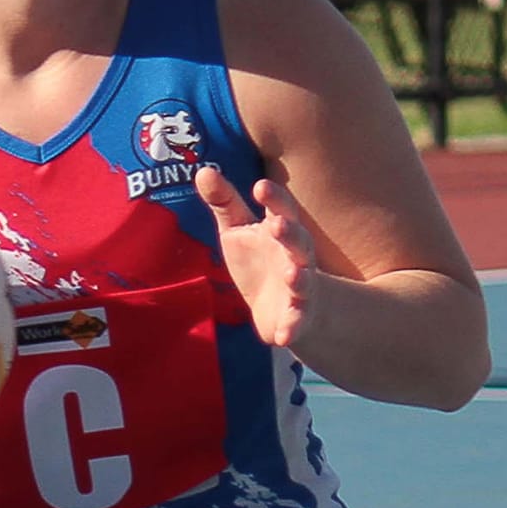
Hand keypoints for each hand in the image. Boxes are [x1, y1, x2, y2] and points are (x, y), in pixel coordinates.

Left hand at [196, 166, 325, 350]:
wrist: (283, 307)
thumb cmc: (260, 259)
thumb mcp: (238, 230)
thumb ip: (224, 202)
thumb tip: (202, 170)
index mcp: (280, 231)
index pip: (281, 209)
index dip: (273, 198)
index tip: (260, 187)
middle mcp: (295, 256)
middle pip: (299, 241)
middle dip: (290, 233)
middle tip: (277, 225)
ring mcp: (300, 288)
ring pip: (304, 280)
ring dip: (300, 277)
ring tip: (292, 276)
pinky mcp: (297, 317)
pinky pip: (297, 322)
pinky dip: (292, 328)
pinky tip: (283, 338)